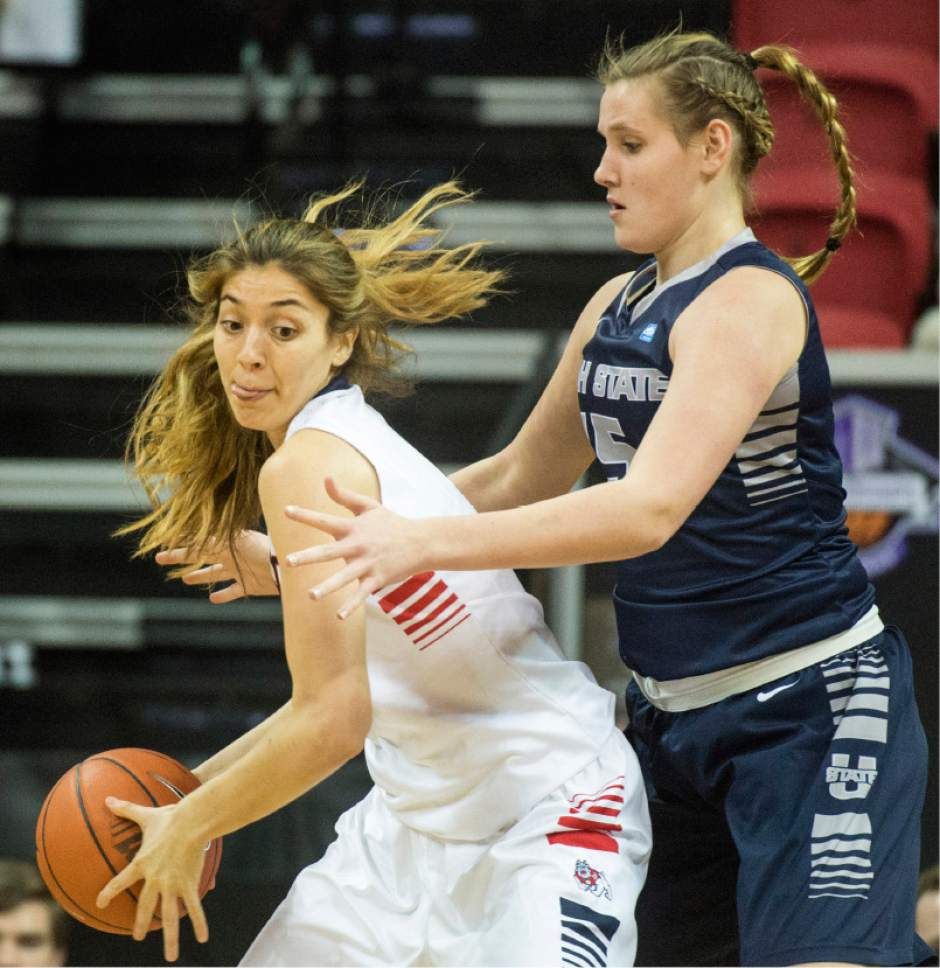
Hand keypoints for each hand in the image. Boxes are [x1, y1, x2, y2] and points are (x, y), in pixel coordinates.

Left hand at [96, 798, 208, 961]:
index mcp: (141, 864)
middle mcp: (154, 880)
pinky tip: (203, 938)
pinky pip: (193, 908)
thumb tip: (107, 798)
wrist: (191, 822)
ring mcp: (171, 885)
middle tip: (138, 936)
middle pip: (145, 907)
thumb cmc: (170, 816)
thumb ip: (126, 809)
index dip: (108, 893)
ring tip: (170, 957)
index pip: (119, 882)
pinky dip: (199, 923)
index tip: (99, 903)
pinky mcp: (188, 885)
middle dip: (141, 924)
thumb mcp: (146, 814)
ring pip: (169, 917)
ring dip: (170, 938)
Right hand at [156, 530, 277, 602]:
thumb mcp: (236, 543)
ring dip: (200, 576)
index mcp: (227, 542)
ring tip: (185, 579)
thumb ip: (214, 541)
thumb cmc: (264, 549)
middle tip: (160, 559)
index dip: (179, 547)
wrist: (287, 567)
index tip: (161, 548)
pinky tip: (212, 598)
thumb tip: (189, 538)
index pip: (197, 544)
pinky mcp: (249, 586)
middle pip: (201, 557)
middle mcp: (231, 555)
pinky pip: (232, 591)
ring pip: (214, 574)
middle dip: (181, 558)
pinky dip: (222, 595)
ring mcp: (239, 570)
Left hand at [283, 476, 424, 617]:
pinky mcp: (378, 579)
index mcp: (353, 528)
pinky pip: (362, 594)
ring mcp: (368, 564)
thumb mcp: (368, 506)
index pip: (325, 520)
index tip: (285, 511)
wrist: (421, 542)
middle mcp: (358, 546)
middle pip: (329, 552)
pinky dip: (351, 605)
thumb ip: (344, 496)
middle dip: (308, 557)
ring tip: (311, 596)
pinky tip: (338, 616)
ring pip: (345, 577)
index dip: (305, 515)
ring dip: (328, 586)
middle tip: (287, 561)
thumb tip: (325, 478)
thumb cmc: (391, 523)